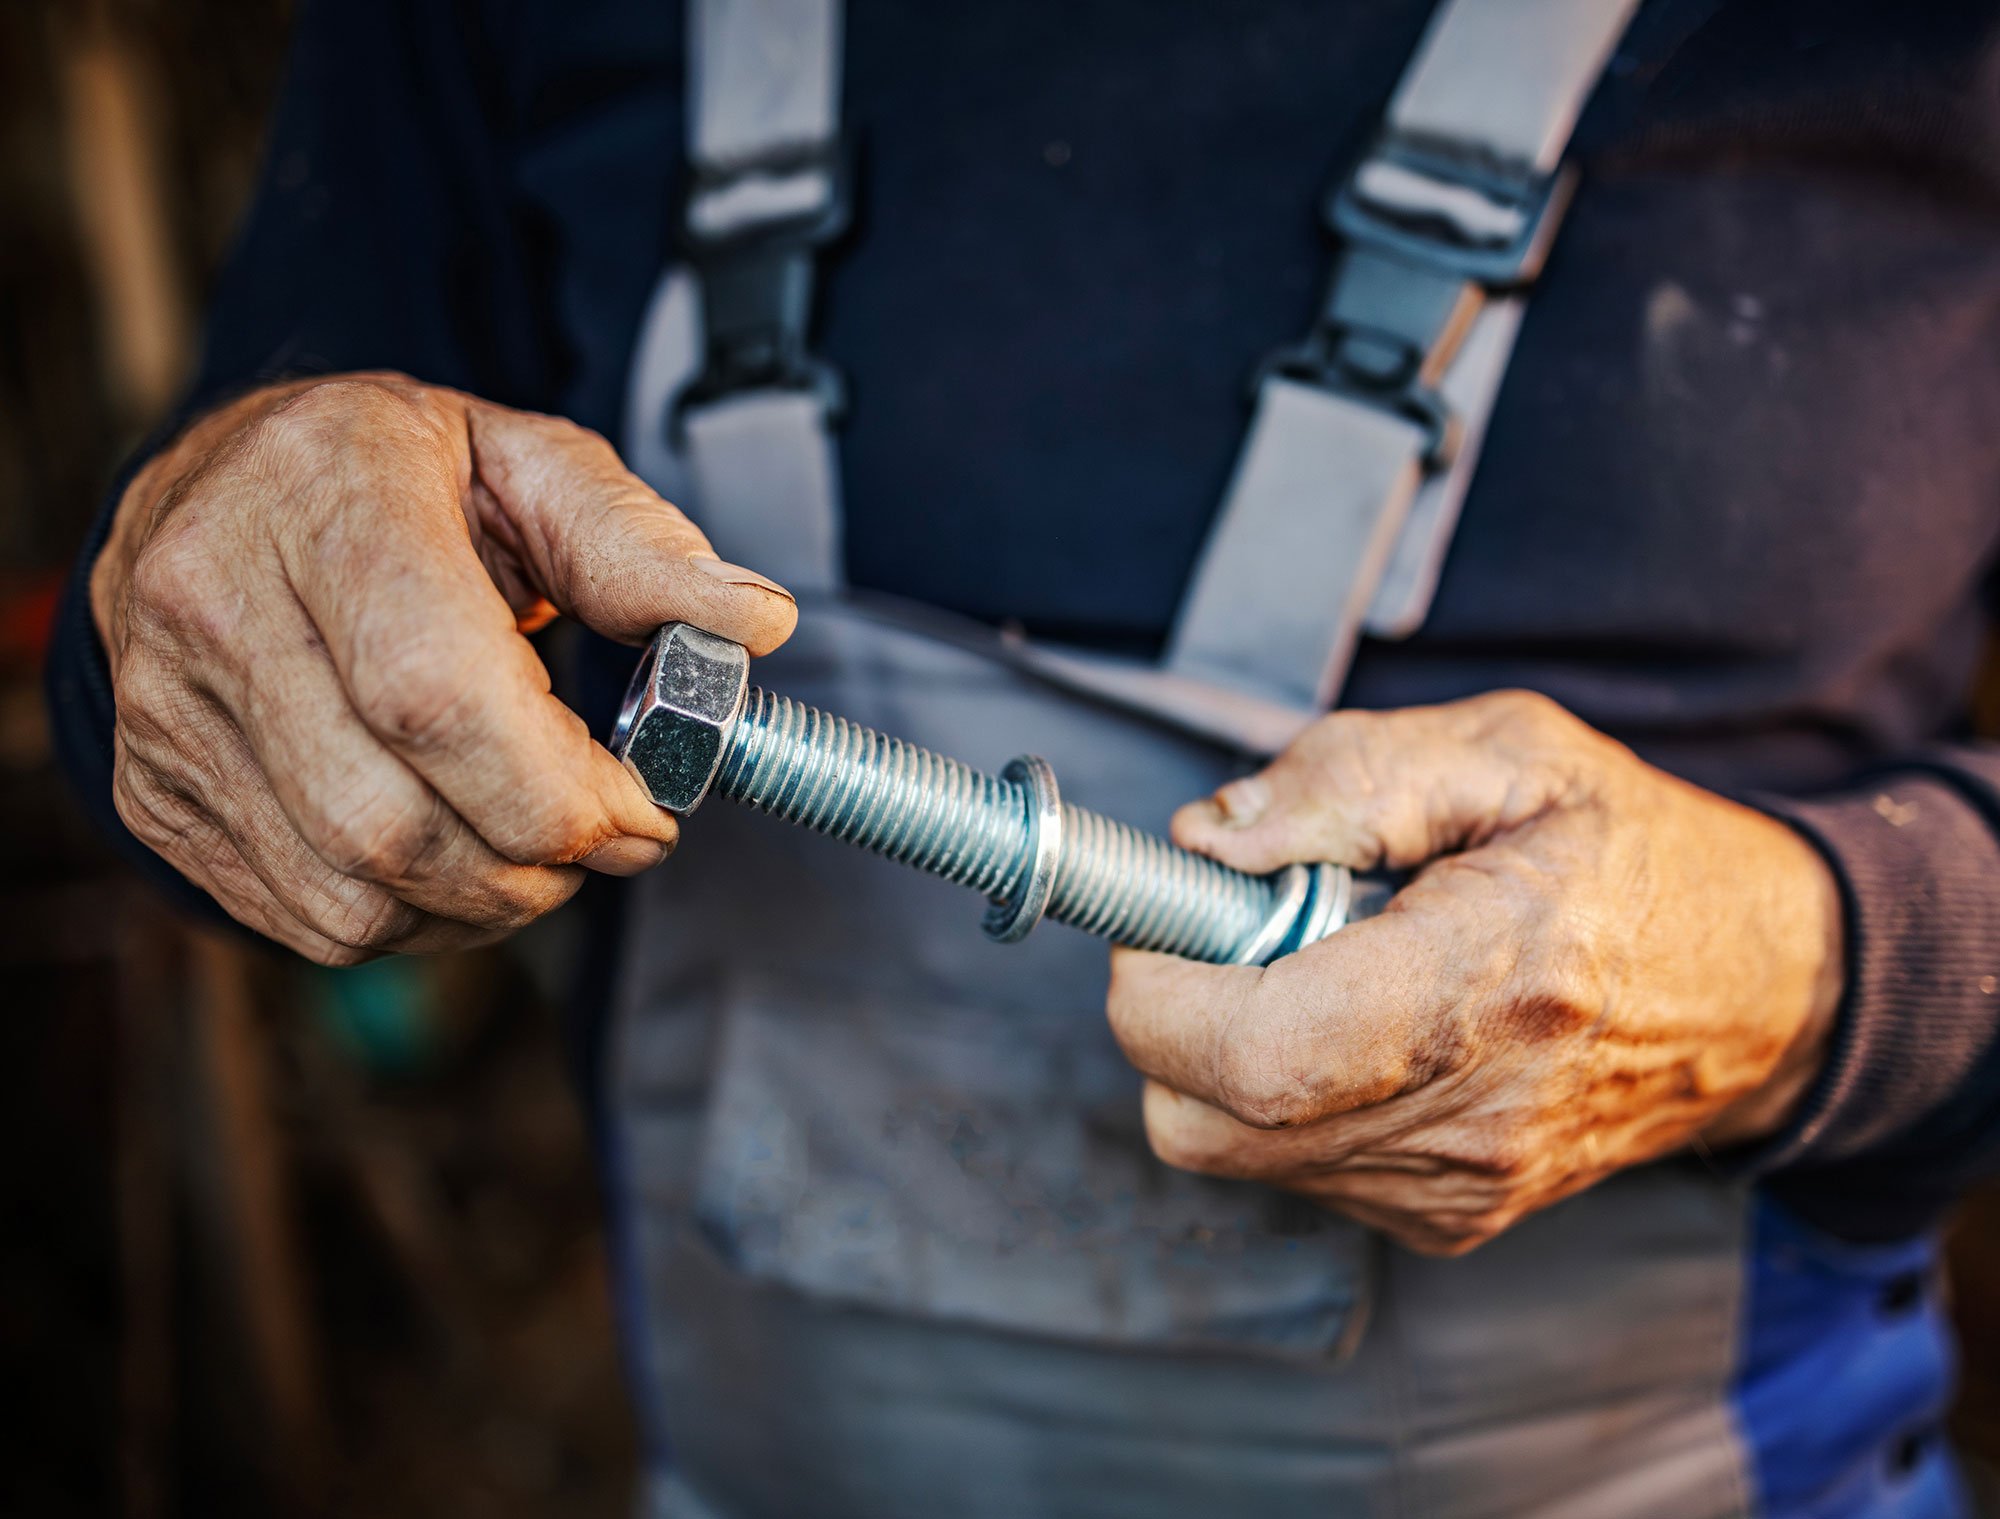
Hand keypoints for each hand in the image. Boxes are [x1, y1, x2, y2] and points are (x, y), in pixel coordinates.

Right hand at [92, 372, 793, 963]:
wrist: (225, 487)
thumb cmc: (397, 475)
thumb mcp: (525, 461)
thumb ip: (636, 543)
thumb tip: (754, 624)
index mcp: (316, 497)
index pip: (430, 694)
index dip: (555, 788)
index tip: (642, 809)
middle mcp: (210, 606)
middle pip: (388, 821)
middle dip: (537, 863)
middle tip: (612, 835)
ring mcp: (168, 713)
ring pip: (349, 893)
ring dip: (486, 903)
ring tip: (541, 843)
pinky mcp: (157, 797)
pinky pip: (307, 920)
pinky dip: (417, 919)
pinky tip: (461, 855)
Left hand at [1106, 691, 1842, 1255]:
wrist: (1767, 993)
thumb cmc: (1636, 856)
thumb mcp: (1511, 753)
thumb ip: (1347, 778)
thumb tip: (1209, 839)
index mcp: (1487, 987)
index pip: (1252, 1054)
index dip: (1159, 984)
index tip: (1170, 911)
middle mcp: (1469, 1119)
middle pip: (1202, 1119)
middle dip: (1176, 1013)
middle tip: (1249, 927)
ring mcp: (1457, 1188)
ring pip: (1230, 1149)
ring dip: (1232, 1050)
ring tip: (1332, 969)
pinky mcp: (1447, 1220)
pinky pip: (1289, 1167)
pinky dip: (1284, 1094)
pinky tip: (1366, 1025)